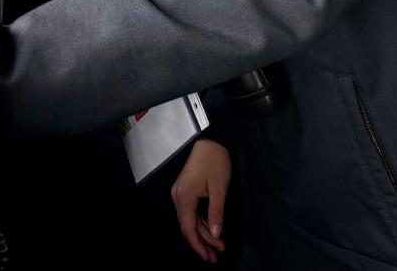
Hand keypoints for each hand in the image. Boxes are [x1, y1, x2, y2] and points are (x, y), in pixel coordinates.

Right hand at [171, 138, 230, 262]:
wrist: (210, 140)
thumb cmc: (215, 161)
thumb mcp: (219, 188)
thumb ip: (216, 213)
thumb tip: (216, 234)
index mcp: (184, 197)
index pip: (188, 228)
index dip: (198, 245)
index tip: (209, 257)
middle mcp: (178, 197)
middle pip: (188, 226)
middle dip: (202, 242)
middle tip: (216, 255)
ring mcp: (180, 193)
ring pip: (190, 219)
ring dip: (203, 233)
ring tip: (218, 246)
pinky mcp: (185, 190)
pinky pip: (192, 211)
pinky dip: (202, 221)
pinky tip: (212, 229)